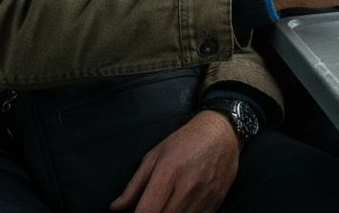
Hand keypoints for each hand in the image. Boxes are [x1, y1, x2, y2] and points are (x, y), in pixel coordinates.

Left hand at [110, 110, 238, 212]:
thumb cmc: (185, 142)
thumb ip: (134, 185)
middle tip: (150, 208)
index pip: (147, 211)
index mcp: (168, 173)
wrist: (222, 134)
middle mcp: (187, 187)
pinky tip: (178, 209)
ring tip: (163, 207)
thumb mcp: (154, 156)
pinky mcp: (216, 203)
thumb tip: (116, 208)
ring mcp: (204, 197)